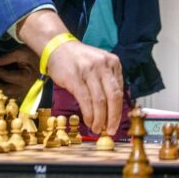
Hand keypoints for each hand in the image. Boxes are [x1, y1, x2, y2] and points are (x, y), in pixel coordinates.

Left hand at [0, 46, 40, 97]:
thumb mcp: (21, 52)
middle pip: (6, 89)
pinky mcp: (26, 90)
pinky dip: (5, 89)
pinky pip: (13, 93)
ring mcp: (26, 90)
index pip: (6, 76)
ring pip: (9, 94)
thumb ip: (6, 58)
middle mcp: (25, 87)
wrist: (49, 57)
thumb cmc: (35, 53)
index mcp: (25, 77)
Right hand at [15, 9, 123, 135]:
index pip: (120, 91)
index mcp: (113, 63)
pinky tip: (89, 120)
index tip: (116, 123)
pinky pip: (86, 100)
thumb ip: (108, 80)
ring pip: (100, 101)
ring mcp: (89, 71)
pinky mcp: (75, 78)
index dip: (119, 111)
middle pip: (114, 97)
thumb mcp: (100, 64)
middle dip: (113, 118)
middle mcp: (103, 66)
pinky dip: (89, 114)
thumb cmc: (79, 59)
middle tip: (110, 130)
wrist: (58, 46)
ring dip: (100, 119)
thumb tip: (113, 108)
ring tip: (97, 128)